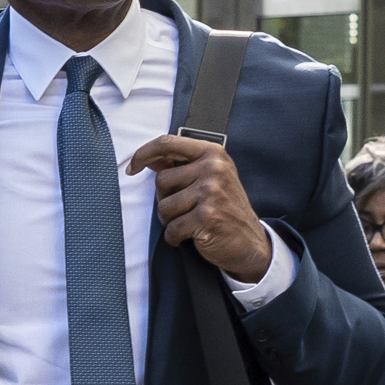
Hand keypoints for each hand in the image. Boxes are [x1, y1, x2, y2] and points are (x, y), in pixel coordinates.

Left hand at [126, 135, 270, 283]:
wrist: (251, 242)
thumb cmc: (226, 208)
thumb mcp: (211, 178)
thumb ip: (183, 166)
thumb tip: (149, 160)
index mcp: (212, 153)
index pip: (167, 143)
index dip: (143, 153)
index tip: (132, 167)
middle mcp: (213, 169)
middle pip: (161, 180)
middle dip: (165, 199)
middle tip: (185, 209)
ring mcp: (211, 192)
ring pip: (163, 206)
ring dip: (170, 220)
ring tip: (189, 222)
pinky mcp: (207, 217)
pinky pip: (172, 229)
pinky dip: (175, 237)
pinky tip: (190, 236)